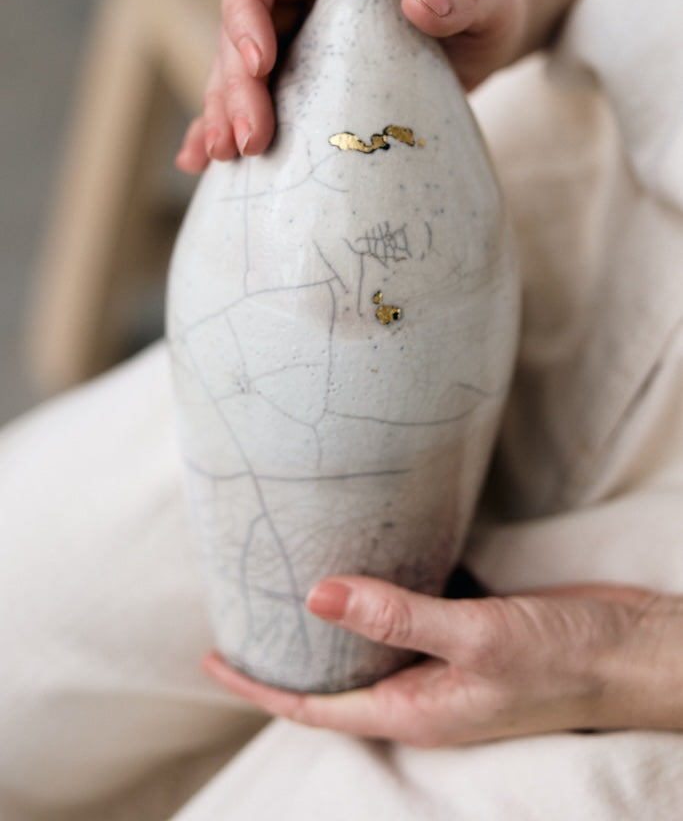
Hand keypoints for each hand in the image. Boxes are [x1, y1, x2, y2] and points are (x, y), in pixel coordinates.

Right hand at [176, 0, 605, 173]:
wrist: (484, 45)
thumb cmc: (487, 6)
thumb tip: (420, 3)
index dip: (245, 11)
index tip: (261, 60)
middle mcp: (298, 8)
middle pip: (237, 36)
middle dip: (234, 87)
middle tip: (250, 140)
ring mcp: (294, 55)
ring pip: (234, 80)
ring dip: (223, 117)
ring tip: (227, 157)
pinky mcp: (299, 96)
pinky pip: (250, 112)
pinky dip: (221, 134)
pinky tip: (202, 164)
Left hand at [202, 575, 680, 746]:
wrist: (630, 651)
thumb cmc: (562, 661)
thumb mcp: (476, 638)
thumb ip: (397, 617)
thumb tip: (318, 596)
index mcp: (414, 709)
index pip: (315, 707)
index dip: (260, 687)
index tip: (215, 657)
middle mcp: (421, 689)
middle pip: (336, 677)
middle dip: (287, 653)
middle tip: (244, 607)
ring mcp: (445, 661)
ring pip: (371, 643)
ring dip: (334, 620)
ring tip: (289, 578)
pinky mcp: (467, 630)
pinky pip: (410, 615)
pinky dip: (382, 592)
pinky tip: (367, 556)